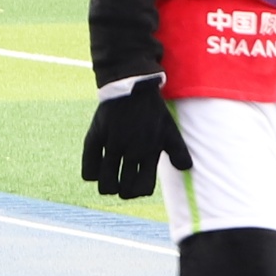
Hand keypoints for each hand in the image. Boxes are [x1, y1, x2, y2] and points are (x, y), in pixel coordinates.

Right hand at [79, 80, 188, 201]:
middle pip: (124, 191)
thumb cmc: (153, 110)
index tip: (134, 182)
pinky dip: (91, 173)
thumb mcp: (170, 129)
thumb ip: (178, 151)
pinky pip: (89, 169)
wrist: (132, 85)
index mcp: (150, 152)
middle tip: (120, 180)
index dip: (138, 190)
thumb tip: (186, 169)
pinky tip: (96, 168)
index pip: (143, 189)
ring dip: (107, 185)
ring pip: (106, 185)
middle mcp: (132, 151)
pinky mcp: (96, 136)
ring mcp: (113, 144)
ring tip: (108, 176)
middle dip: (122, 189)